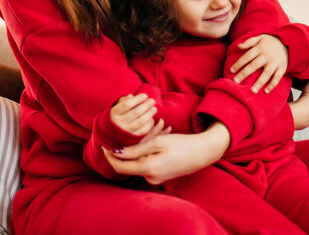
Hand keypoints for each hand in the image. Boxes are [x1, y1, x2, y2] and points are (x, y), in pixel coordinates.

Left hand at [102, 121, 230, 183]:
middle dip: (128, 147)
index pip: (120, 166)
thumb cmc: (182, 144)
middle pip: (130, 164)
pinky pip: (148, 164)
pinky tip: (161, 138)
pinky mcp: (161, 176)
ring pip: (139, 162)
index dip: (110, 156)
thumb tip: (116, 153)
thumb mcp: (158, 142)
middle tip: (133, 130)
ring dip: (141, 147)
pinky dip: (149, 152)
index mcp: (148, 169)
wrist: (204, 152)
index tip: (104, 144)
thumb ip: (135, 149)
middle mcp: (150, 178)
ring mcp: (156, 179)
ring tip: (156, 129)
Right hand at [110, 93, 157, 135]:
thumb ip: (124, 100)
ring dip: (150, 114)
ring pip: (141, 121)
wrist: (113, 132)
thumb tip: (131, 96)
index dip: (138, 99)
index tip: (145, 95)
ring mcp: (126, 131)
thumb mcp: (118, 105)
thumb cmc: (119, 114)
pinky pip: (144, 130)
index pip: (127, 104)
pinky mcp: (133, 137)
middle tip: (152, 101)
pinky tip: (151, 119)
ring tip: (154, 109)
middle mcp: (119, 122)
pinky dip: (150, 124)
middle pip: (136, 112)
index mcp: (115, 113)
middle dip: (146, 105)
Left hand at [229, 34, 287, 93]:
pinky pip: (277, 77)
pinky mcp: (282, 68)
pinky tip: (266, 91)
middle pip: (254, 65)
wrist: (289, 42)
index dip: (239, 63)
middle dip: (244, 74)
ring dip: (259, 82)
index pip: (247, 56)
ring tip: (252, 91)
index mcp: (260, 48)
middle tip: (236, 82)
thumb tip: (238, 46)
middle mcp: (267, 55)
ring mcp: (275, 62)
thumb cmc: (270, 41)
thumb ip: (249, 42)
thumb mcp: (260, 38)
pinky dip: (272, 84)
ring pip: (266, 73)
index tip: (231, 71)